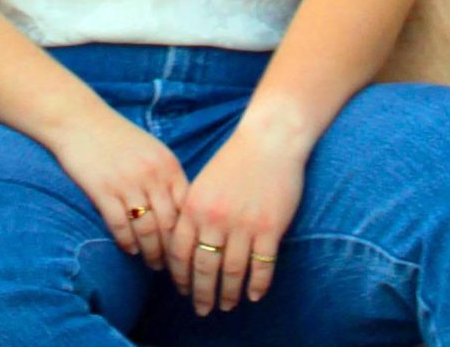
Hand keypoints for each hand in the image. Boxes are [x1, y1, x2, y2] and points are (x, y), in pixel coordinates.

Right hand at [46, 108, 190, 271]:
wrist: (78, 119)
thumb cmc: (117, 137)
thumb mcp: (151, 150)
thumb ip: (167, 177)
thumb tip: (181, 213)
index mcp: (168, 165)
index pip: (187, 209)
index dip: (188, 235)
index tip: (188, 251)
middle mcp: (152, 175)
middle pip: (168, 225)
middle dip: (171, 251)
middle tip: (172, 267)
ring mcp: (127, 182)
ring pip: (146, 229)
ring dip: (150, 252)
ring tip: (152, 263)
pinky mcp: (102, 189)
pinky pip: (119, 225)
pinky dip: (126, 242)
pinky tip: (129, 250)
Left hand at [163, 113, 306, 313]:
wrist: (269, 140)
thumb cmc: (235, 160)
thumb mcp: (203, 183)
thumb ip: (192, 212)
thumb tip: (184, 246)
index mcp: (193, 206)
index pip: (179, 252)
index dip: (180, 276)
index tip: (182, 290)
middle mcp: (214, 218)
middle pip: (204, 267)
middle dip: (201, 293)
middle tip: (202, 309)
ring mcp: (243, 224)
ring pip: (232, 271)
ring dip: (229, 293)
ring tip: (228, 306)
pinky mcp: (270, 227)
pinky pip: (262, 266)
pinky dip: (257, 284)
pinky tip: (254, 295)